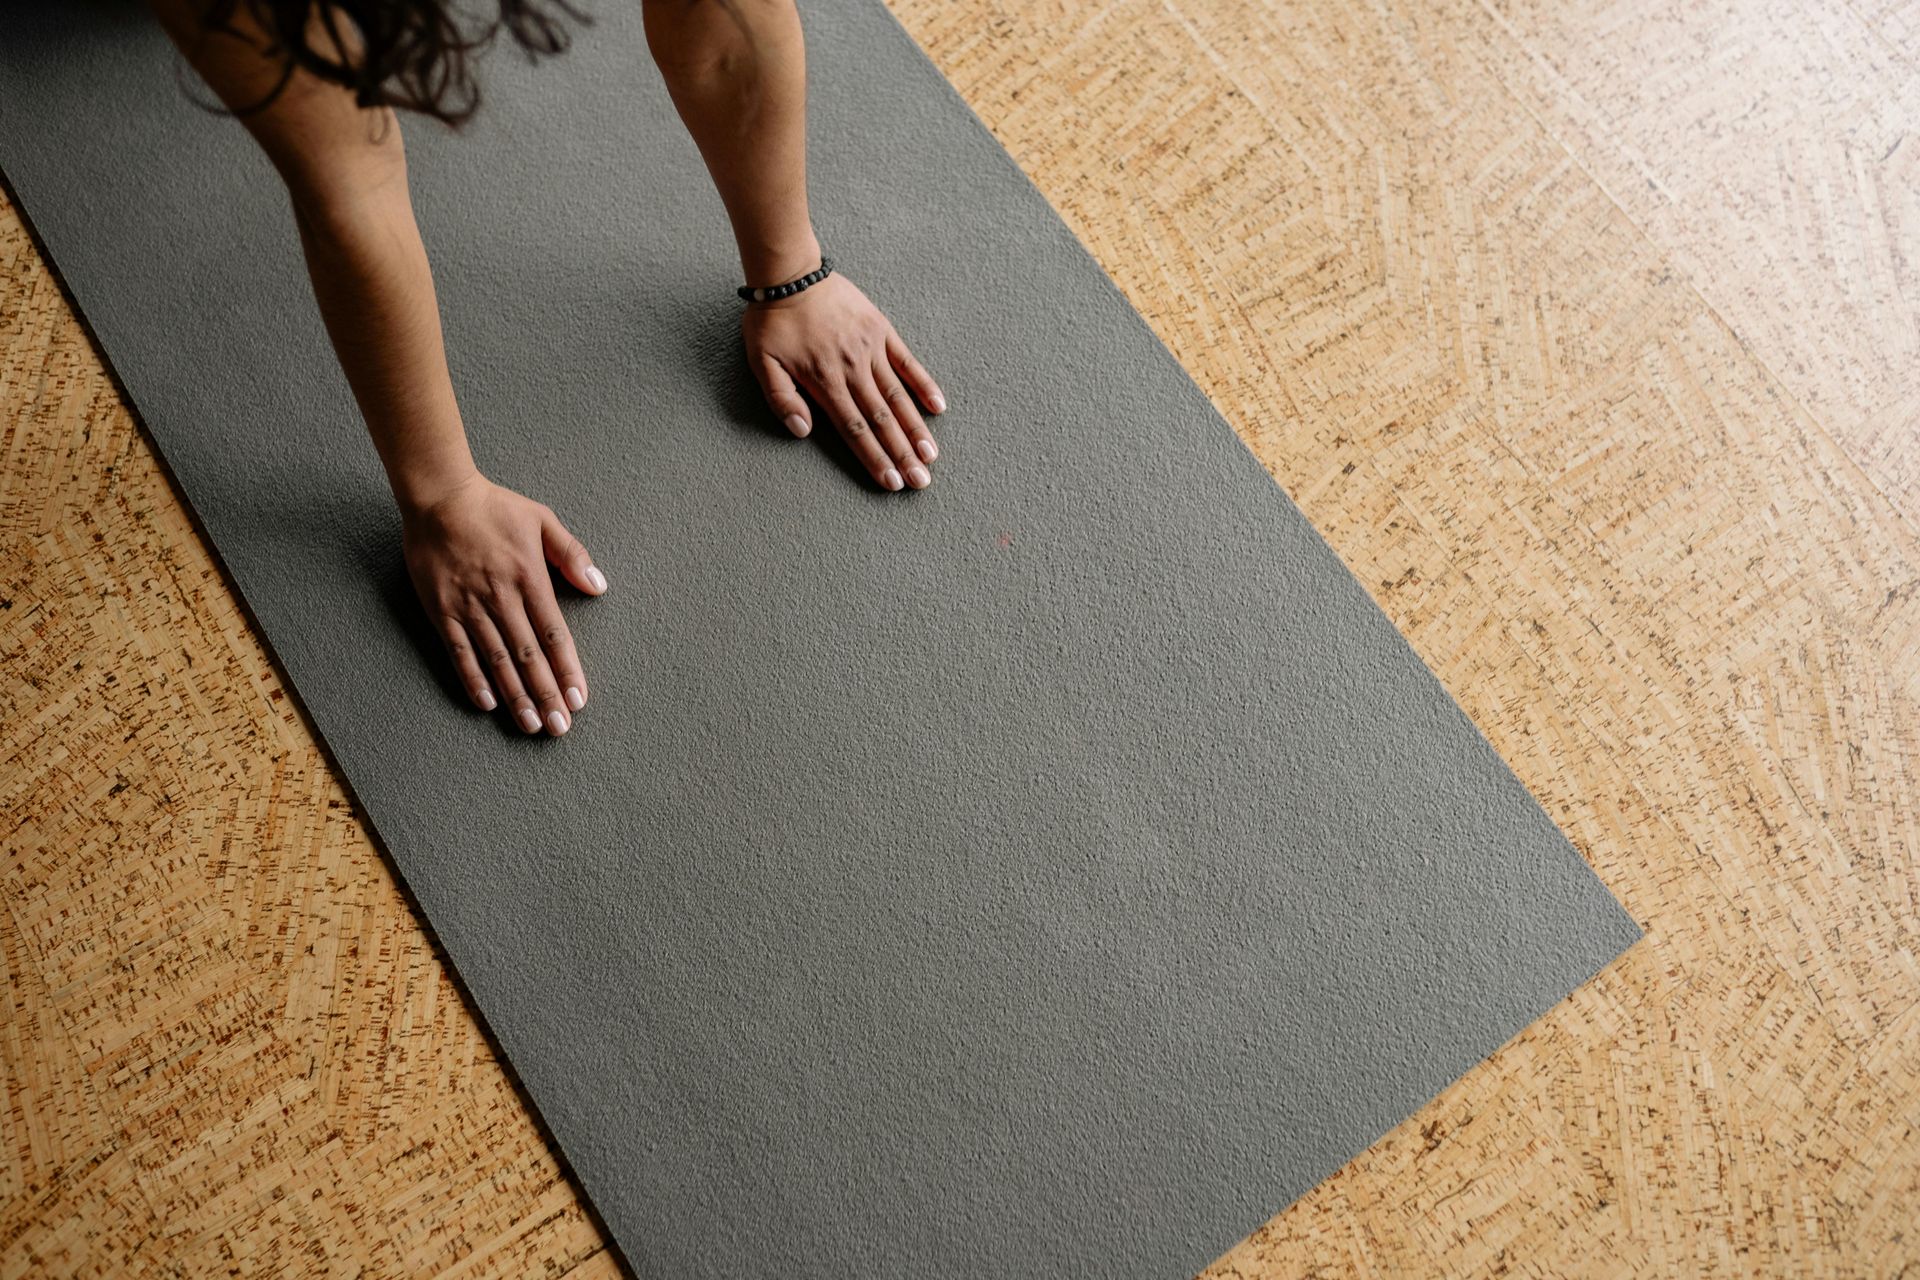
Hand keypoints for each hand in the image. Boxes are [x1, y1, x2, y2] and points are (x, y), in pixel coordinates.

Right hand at [401, 474, 607, 735]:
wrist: (440, 496)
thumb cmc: (495, 508)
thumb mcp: (543, 520)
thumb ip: (572, 555)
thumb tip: (599, 587)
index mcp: (530, 578)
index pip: (553, 635)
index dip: (567, 670)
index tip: (579, 699)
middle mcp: (501, 597)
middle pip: (528, 656)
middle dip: (546, 694)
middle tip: (559, 727)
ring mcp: (469, 606)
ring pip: (496, 660)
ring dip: (515, 695)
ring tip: (530, 724)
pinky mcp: (441, 610)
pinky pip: (459, 651)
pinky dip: (473, 679)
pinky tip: (488, 704)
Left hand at [742, 273, 947, 490]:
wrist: (790, 274)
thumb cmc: (772, 322)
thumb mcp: (761, 363)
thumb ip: (782, 399)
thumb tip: (803, 432)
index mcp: (824, 381)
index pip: (854, 430)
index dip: (874, 458)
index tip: (892, 482)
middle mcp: (852, 369)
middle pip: (882, 420)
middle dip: (902, 454)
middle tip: (922, 481)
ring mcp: (870, 349)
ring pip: (897, 396)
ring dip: (915, 428)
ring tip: (931, 455)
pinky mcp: (881, 330)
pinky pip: (907, 361)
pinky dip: (924, 384)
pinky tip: (939, 406)